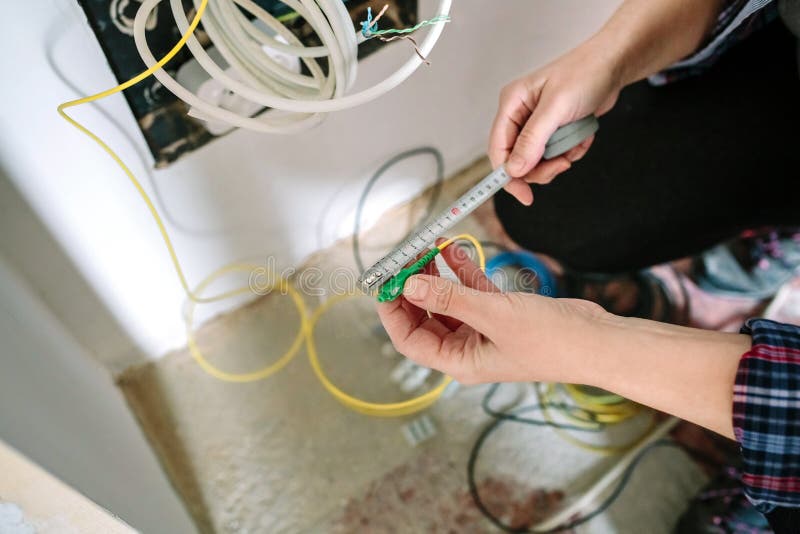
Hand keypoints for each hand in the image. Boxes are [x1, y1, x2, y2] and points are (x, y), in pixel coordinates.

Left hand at [376, 243, 607, 384]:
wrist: (597, 340)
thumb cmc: (550, 341)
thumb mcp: (493, 315)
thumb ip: (449, 298)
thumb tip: (409, 286)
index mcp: (460, 362)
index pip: (410, 340)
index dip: (392, 312)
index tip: (383, 283)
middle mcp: (467, 349)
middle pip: (425, 318)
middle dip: (412, 289)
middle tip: (403, 260)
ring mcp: (484, 331)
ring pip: (447, 301)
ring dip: (434, 276)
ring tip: (424, 248)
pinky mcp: (501, 315)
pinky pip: (472, 291)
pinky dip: (461, 271)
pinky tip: (451, 248)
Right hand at [490, 39, 621, 204]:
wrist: (613, 64)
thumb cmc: (585, 73)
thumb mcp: (556, 108)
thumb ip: (533, 140)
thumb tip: (514, 169)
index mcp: (512, 104)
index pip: (498, 149)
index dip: (508, 175)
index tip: (524, 195)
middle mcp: (520, 115)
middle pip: (518, 160)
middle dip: (541, 167)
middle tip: (562, 164)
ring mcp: (536, 124)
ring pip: (537, 161)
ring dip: (560, 158)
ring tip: (575, 143)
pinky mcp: (553, 130)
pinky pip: (555, 155)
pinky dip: (571, 151)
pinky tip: (582, 136)